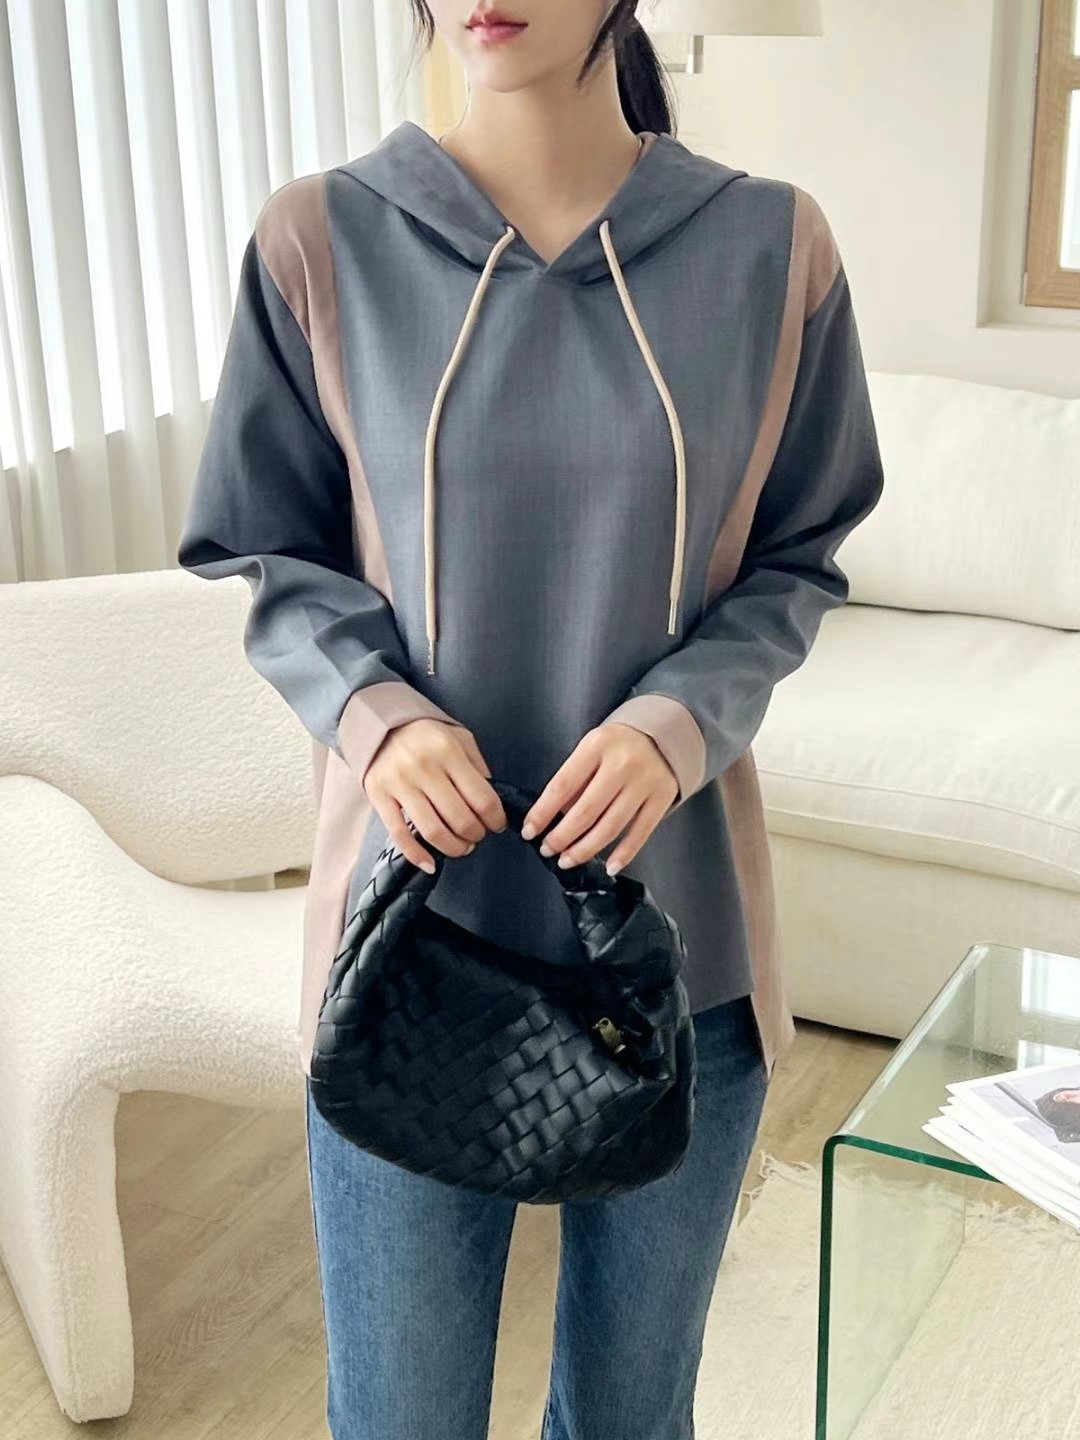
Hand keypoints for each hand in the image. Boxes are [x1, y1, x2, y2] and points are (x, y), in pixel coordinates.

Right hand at [363, 718, 507, 872]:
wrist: (382, 723)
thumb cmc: (426, 734)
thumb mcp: (460, 738)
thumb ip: (478, 767)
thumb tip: (493, 802)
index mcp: (448, 752)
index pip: (482, 799)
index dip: (495, 819)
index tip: (497, 825)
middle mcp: (423, 767)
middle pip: (460, 819)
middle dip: (476, 836)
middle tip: (478, 836)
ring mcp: (399, 783)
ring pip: (433, 832)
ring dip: (454, 848)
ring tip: (461, 847)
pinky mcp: (379, 796)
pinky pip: (399, 835)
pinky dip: (417, 856)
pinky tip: (431, 863)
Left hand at [520, 723, 678, 875]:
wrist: (663, 734)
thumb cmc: (618, 745)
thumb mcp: (591, 749)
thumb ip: (575, 779)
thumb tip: (554, 819)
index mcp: (597, 746)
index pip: (562, 785)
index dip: (543, 812)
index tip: (529, 831)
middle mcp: (622, 763)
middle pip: (586, 811)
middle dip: (562, 836)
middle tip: (548, 850)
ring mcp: (645, 782)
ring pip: (611, 826)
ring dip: (586, 849)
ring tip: (568, 860)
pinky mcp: (662, 798)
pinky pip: (641, 833)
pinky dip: (624, 854)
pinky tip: (609, 866)